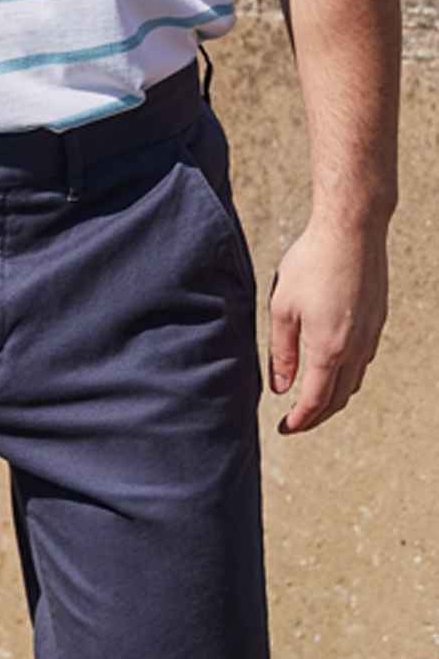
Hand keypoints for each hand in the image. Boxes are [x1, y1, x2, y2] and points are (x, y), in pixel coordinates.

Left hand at [268, 216, 388, 433]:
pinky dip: (346, 377)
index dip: (299, 421)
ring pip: (353, 382)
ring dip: (333, 399)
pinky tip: (332, 371)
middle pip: (338, 399)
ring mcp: (371, 334)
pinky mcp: (377, 320)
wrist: (353, 229)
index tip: (284, 428)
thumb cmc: (311, 264)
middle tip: (295, 424)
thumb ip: (281, 353)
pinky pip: (363, 362)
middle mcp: (355, 348)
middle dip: (316, 418)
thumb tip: (280, 387)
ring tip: (311, 403)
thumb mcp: (282, 310)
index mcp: (329, 349)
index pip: (315, 401)